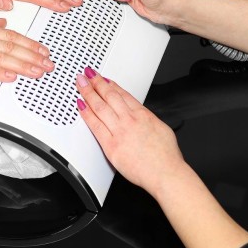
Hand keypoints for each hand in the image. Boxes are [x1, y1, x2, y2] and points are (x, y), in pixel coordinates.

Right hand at [0, 11, 53, 81]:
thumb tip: (3, 21)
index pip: (11, 35)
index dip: (30, 43)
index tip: (43, 51)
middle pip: (11, 46)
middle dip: (32, 56)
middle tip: (48, 64)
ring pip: (0, 56)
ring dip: (21, 65)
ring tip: (37, 71)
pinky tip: (10, 76)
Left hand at [75, 67, 184, 195]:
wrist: (166, 173)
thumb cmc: (166, 156)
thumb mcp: (162, 128)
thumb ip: (148, 120)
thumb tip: (142, 116)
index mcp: (143, 115)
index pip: (123, 94)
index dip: (111, 84)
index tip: (104, 79)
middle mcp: (130, 120)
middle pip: (109, 95)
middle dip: (97, 82)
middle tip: (88, 73)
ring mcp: (120, 131)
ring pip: (100, 106)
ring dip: (88, 92)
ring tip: (81, 83)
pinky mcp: (111, 145)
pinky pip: (95, 126)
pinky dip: (86, 114)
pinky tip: (80, 105)